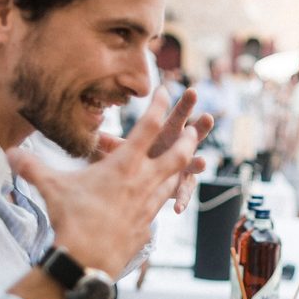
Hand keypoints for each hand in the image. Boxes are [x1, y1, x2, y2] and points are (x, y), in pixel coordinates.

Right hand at [10, 89, 199, 273]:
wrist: (87, 261)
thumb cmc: (71, 220)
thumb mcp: (51, 188)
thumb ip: (32, 167)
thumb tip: (8, 154)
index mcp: (124, 165)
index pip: (149, 126)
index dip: (160, 105)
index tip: (167, 90)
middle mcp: (143, 182)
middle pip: (178, 154)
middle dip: (190, 138)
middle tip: (196, 127)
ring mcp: (149, 205)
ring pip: (174, 179)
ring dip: (183, 167)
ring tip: (189, 159)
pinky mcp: (147, 225)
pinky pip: (161, 205)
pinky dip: (165, 196)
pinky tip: (160, 197)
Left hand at [93, 87, 213, 212]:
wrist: (144, 181)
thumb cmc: (136, 157)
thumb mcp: (122, 149)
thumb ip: (109, 142)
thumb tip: (90, 134)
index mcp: (166, 133)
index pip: (175, 116)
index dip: (180, 104)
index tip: (186, 91)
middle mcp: (178, 148)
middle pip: (192, 135)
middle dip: (200, 126)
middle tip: (207, 117)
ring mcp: (183, 167)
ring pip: (194, 164)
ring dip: (198, 163)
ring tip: (201, 162)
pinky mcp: (181, 186)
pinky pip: (183, 192)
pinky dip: (180, 198)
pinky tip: (177, 207)